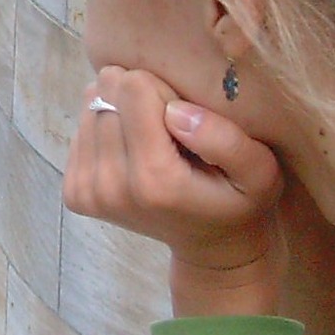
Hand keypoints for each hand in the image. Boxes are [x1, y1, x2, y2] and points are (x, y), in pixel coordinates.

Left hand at [64, 67, 286, 318]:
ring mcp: (87, 192)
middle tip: (170, 127)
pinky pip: (81, 125)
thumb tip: (176, 112)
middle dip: (141, 97)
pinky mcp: (74, 192)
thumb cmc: (237, 202)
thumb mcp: (259, 172)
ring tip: (153, 137)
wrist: (209, 246)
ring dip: (122, 109)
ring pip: (91, 103)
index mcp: (154, 179)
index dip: (165, 90)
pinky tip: (134, 148)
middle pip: (108, 92)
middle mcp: (111, 187)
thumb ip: (226, 140)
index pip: (134, 88)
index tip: (186, 115)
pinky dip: (108, 125)